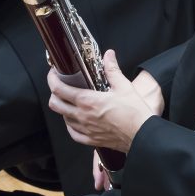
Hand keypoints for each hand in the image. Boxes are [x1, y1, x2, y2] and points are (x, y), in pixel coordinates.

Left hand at [48, 50, 158, 169]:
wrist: (142, 134)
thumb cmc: (134, 112)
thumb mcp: (124, 86)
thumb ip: (112, 69)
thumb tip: (108, 55)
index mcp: (88, 101)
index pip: (59, 89)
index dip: (52, 79)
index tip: (54, 74)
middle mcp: (82, 116)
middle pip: (55, 104)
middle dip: (54, 94)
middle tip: (61, 87)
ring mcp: (85, 129)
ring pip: (63, 118)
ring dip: (64, 108)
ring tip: (72, 102)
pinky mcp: (91, 140)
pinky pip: (73, 133)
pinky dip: (71, 125)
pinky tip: (76, 121)